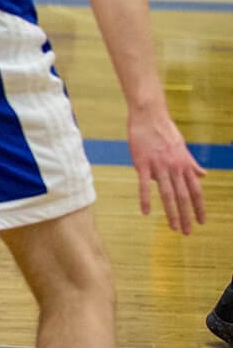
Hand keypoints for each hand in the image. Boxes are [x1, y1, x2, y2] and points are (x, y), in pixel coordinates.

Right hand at [128, 105, 205, 233]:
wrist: (149, 115)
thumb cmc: (164, 130)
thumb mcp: (182, 147)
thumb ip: (192, 163)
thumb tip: (203, 175)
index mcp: (184, 164)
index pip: (195, 190)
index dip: (199, 207)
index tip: (201, 221)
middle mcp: (175, 167)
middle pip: (183, 196)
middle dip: (186, 215)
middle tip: (187, 232)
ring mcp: (159, 166)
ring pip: (167, 193)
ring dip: (171, 212)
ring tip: (174, 227)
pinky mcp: (143, 163)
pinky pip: (145, 184)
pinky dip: (145, 199)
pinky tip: (145, 212)